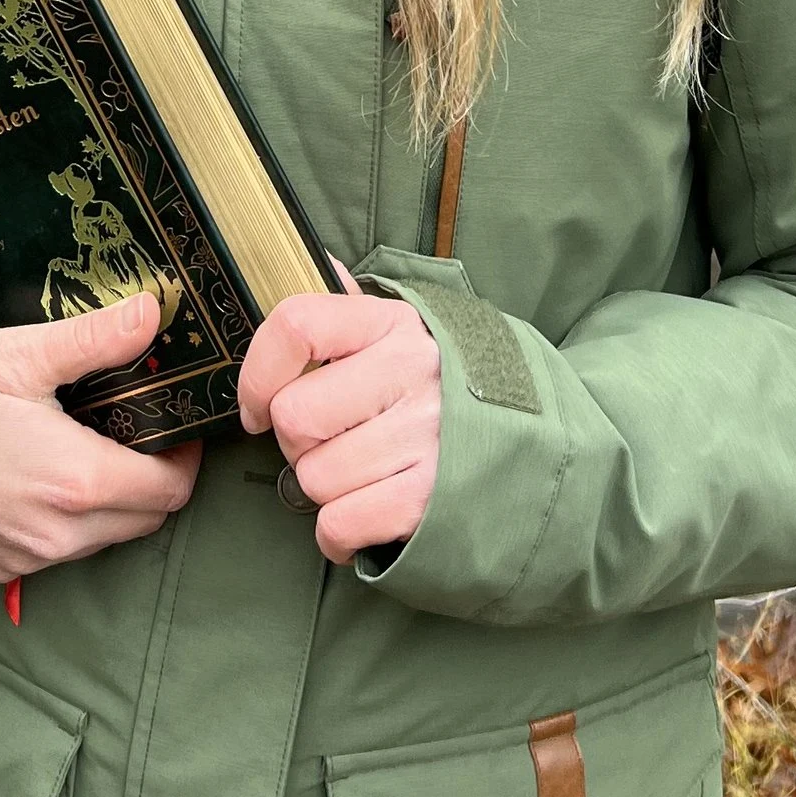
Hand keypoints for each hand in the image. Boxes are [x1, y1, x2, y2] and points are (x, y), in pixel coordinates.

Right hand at [0, 291, 201, 585]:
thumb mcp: (17, 354)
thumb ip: (94, 340)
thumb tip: (152, 313)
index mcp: (76, 480)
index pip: (170, 489)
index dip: (183, 454)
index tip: (170, 420)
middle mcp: (57, 534)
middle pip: (144, 519)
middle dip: (152, 478)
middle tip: (131, 426)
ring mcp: (24, 558)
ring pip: (102, 538)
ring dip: (110, 501)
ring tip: (83, 444)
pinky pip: (55, 552)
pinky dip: (64, 520)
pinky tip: (38, 474)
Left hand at [238, 288, 441, 563]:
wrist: (539, 437)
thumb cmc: (442, 385)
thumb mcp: (401, 333)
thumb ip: (349, 307)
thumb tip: (315, 262)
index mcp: (391, 322)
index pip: (296, 326)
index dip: (257, 373)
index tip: (257, 406)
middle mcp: (411, 371)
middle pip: (295, 417)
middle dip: (297, 443)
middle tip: (329, 443)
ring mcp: (426, 434)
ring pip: (314, 478)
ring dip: (325, 488)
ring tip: (364, 474)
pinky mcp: (432, 498)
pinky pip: (340, 524)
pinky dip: (338, 534)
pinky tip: (364, 513)